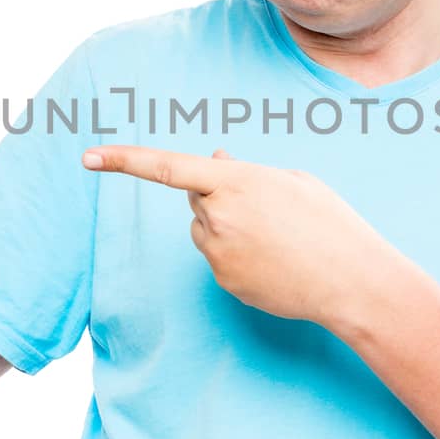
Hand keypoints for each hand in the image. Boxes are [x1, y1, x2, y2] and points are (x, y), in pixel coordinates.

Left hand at [81, 144, 404, 327]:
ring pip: (204, 231)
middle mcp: (219, 216)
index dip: (124, 160)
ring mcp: (218, 253)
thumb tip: (211, 163)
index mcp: (236, 182)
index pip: (167, 167)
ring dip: (227, 227)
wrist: (350, 281)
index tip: (89, 157)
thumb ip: (243, 171)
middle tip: (266, 209)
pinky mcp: (223, 281)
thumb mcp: (291, 182)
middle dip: (216, 197)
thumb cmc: (329, 223)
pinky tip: (274, 262)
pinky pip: (217, 258)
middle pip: (195, 199)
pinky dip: (238, 256)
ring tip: (276, 239)